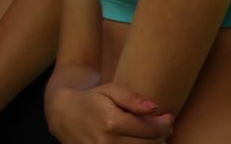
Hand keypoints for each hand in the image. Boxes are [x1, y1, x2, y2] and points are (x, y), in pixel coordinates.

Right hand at [47, 82, 173, 143]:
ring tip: (152, 135)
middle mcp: (107, 142)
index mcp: (111, 122)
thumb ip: (132, 98)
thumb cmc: (91, 99)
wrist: (62, 114)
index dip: (165, 123)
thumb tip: (155, 109)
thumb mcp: (110, 91)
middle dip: (161, 135)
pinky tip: (139, 141)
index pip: (151, 129)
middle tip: (163, 126)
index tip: (168, 116)